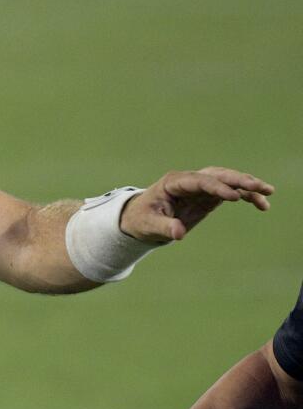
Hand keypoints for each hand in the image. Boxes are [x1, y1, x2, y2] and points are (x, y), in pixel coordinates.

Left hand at [120, 167, 272, 242]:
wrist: (141, 218)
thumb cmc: (141, 219)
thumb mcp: (149, 225)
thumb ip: (164, 227)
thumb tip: (179, 233)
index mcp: (174, 182)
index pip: (199, 181)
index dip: (216, 187)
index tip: (233, 197)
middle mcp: (190, 180)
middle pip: (217, 175)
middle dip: (238, 180)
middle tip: (259, 187)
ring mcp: (200, 187)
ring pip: (227, 180)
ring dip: (248, 185)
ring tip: (268, 193)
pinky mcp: (208, 196)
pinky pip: (231, 192)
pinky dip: (246, 196)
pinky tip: (262, 205)